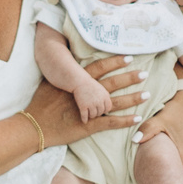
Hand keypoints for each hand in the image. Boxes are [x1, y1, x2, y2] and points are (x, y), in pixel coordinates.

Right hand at [28, 56, 144, 145]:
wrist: (34, 125)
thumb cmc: (39, 105)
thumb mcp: (49, 84)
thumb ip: (61, 76)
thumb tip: (64, 66)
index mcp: (77, 83)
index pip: (99, 69)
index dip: (114, 62)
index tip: (127, 57)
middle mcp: (86, 94)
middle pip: (112, 83)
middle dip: (129, 78)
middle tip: (145, 73)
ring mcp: (89, 110)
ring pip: (116, 102)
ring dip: (133, 98)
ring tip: (147, 94)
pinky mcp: (89, 126)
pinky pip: (111, 123)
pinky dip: (125, 121)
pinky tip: (138, 118)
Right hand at [71, 78, 114, 120]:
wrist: (79, 81)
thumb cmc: (91, 85)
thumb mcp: (102, 90)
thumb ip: (106, 98)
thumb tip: (108, 109)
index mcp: (105, 96)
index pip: (108, 108)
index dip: (104, 110)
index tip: (100, 110)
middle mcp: (99, 101)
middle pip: (100, 113)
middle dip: (97, 113)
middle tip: (92, 111)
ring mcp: (91, 104)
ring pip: (93, 115)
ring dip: (90, 116)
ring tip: (88, 114)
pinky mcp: (83, 106)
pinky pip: (84, 116)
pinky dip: (84, 119)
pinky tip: (84, 121)